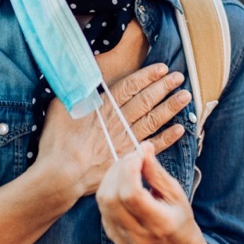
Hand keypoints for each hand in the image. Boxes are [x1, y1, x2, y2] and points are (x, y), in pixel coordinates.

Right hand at [33, 64, 189, 199]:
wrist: (61, 174)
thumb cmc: (57, 141)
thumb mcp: (60, 106)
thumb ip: (77, 91)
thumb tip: (85, 77)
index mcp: (104, 107)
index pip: (131, 86)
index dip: (148, 76)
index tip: (162, 69)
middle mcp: (119, 121)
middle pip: (146, 100)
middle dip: (164, 87)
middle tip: (179, 77)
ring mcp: (126, 140)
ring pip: (154, 120)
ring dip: (171, 107)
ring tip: (185, 97)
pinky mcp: (128, 158)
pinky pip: (153, 146)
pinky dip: (168, 138)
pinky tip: (179, 129)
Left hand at [95, 141, 193, 243]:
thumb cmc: (178, 217)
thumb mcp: (175, 193)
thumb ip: (156, 172)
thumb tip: (143, 148)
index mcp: (159, 224)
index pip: (132, 195)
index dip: (129, 169)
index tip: (138, 154)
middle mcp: (138, 235)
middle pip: (112, 197)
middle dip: (118, 170)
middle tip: (131, 157)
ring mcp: (122, 238)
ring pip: (103, 200)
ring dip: (111, 177)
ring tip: (126, 168)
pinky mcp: (112, 236)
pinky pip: (102, 207)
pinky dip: (109, 188)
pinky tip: (122, 183)